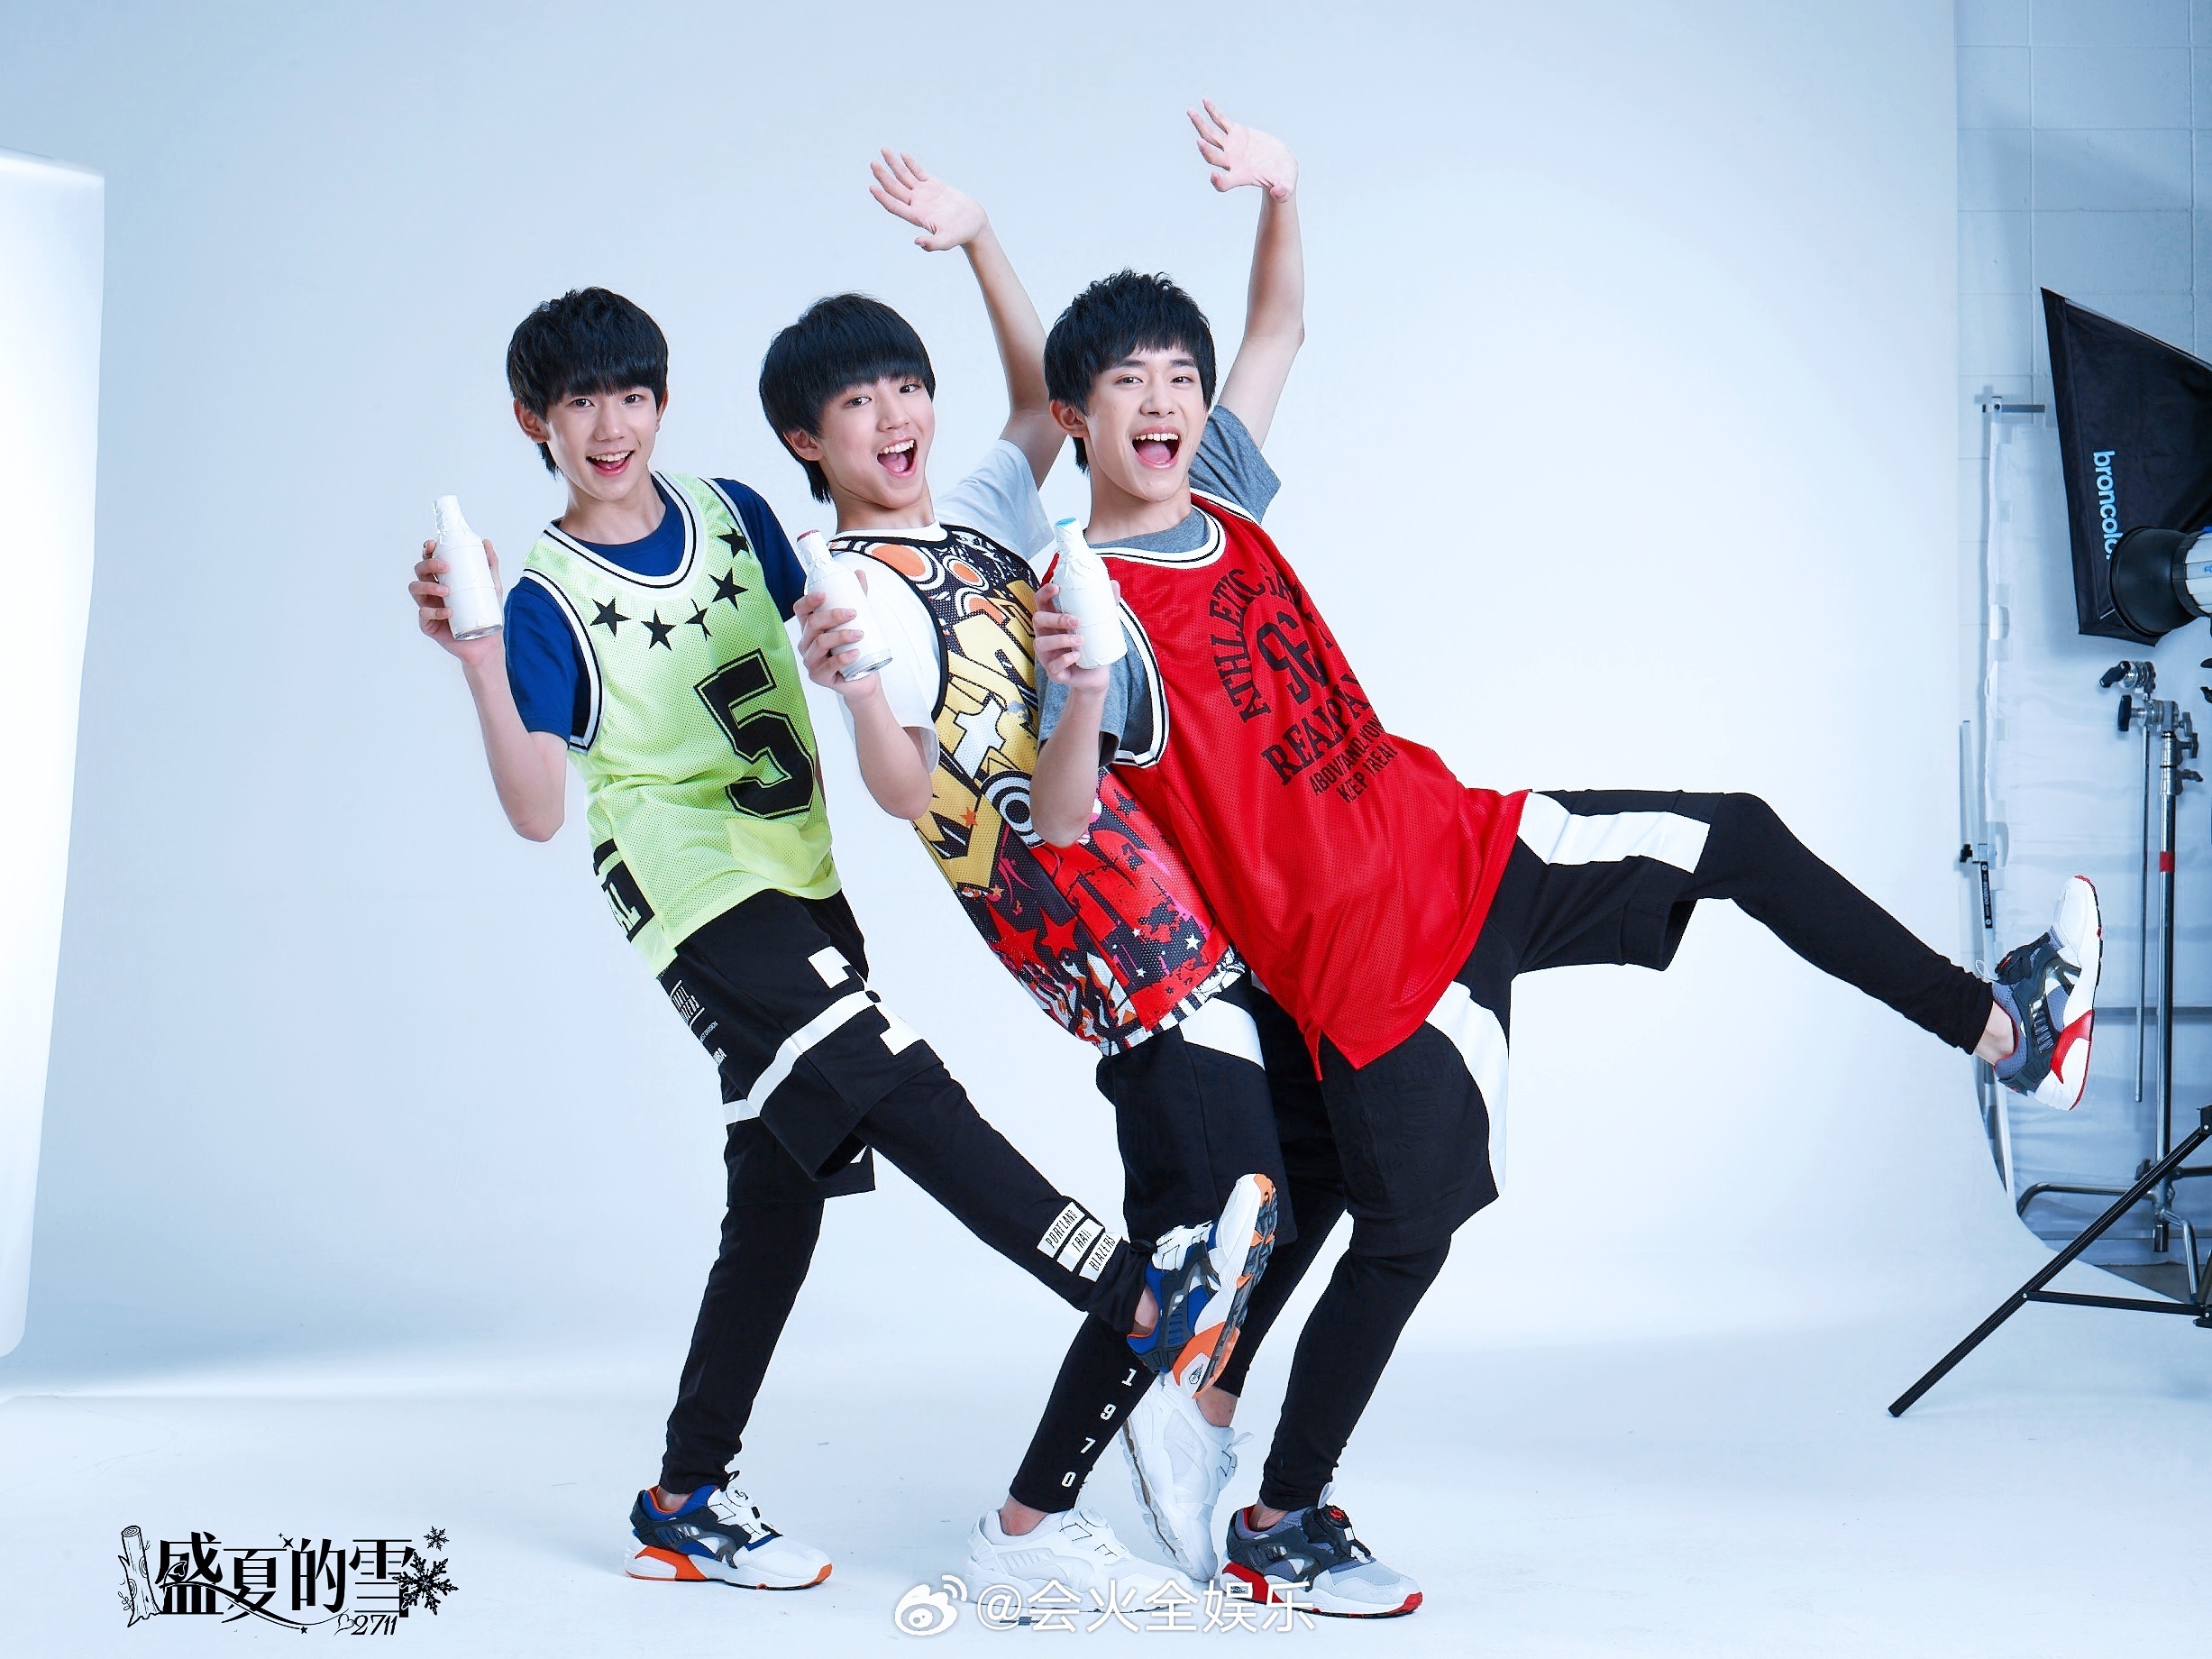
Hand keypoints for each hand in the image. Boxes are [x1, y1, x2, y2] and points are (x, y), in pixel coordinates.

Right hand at [411, 536, 504, 667]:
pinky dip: (435, 612)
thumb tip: (486, 542)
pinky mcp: (428, 625)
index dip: (427, 551)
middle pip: (420, 571)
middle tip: (445, 567)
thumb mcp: (492, 586)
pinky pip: (424, 615)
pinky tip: (448, 612)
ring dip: (428, 586)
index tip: (433, 545)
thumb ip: (490, 565)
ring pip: (416, 590)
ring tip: (446, 591)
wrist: (487, 643)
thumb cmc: (486, 613)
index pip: (430, 560)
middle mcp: (432, 591)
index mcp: (444, 579)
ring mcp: (429, 607)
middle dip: (428, 565)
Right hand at [796, 572, 883, 702]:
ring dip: (840, 636)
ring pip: (819, 643)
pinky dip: (842, 658)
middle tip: (853, 613)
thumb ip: (857, 597)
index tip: (824, 595)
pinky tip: (854, 653)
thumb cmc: (856, 648)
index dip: (808, 601)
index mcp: (812, 627)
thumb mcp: (858, 621)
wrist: (864, 679)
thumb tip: (859, 574)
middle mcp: (807, 643)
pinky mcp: (819, 677)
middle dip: (832, 616)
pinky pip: (827, 666)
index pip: (801, 610)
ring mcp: (811, 660)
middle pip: (812, 624)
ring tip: (859, 634)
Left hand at [868, 150, 986, 251]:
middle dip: (883, 176)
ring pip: (904, 176)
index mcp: (917, 216)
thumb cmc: (961, 234)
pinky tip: (902, 155)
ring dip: (893, 164)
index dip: (883, 197)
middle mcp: (917, 204)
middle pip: (895, 188)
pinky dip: (911, 163)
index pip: (895, 206)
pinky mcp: (934, 186)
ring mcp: (924, 194)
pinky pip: (919, 172)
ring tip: (884, 150)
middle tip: (873, 164)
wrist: (974, 224)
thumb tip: (919, 243)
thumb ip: (933, 243)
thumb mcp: (948, 241)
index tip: (873, 187)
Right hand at [1034, 581, 1109, 691]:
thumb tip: (1114, 584)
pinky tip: (1076, 656)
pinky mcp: (1054, 672)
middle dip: (1055, 618)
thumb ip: (1106, 604)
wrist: (1097, 675)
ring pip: (1040, 643)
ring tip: (1081, 640)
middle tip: (1077, 621)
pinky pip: (1052, 666)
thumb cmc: (1094, 646)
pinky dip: (1064, 659)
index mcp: (1054, 621)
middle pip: (1037, 619)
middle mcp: (1046, 636)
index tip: (1057, 588)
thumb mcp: (1100, 623)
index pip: (1041, 602)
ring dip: (1060, 639)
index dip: (1044, 592)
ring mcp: (1047, 655)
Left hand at [1189, 99, 1296, 200]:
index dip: (1218, 181)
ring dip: (1200, 125)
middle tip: (1199, 142)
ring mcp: (1231, 147)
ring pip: (1211, 136)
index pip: (1224, 183)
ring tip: (1190, 112)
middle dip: (1205, 150)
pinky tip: (1205, 101)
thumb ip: (1283, 190)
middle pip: (1213, 157)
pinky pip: (1221, 121)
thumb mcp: (1286, 185)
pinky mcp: (1236, 133)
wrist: (1281, 165)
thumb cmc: (1283, 178)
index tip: (1214, 175)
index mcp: (1240, 176)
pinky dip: (1213, 112)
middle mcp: (1230, 162)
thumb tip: (1279, 192)